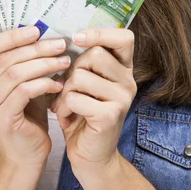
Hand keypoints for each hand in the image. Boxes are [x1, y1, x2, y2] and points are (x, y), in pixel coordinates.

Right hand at [0, 26, 70, 168]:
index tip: (37, 30)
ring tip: (64, 61)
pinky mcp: (1, 119)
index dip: (12, 36)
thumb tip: (40, 31)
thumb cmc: (26, 115)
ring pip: (15, 73)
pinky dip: (44, 83)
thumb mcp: (20, 84)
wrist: (26, 155)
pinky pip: (24, 91)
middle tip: (60, 44)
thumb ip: (22, 62)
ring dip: (44, 64)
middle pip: (5, 59)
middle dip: (35, 48)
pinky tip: (59, 83)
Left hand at [50, 28, 136, 175]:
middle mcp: (128, 81)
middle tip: (68, 87)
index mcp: (123, 69)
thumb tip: (62, 38)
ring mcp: (122, 99)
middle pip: (94, 54)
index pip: (124, 37)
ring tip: (66, 104)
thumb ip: (83, 62)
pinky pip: (75, 97)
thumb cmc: (82, 115)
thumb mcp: (84, 84)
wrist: (91, 157)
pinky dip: (63, 107)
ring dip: (64, 91)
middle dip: (73, 69)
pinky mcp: (110, 116)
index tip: (76, 37)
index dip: (100, 32)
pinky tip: (66, 117)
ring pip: (81, 75)